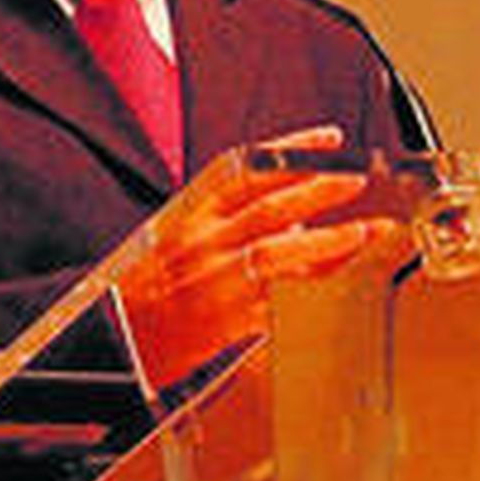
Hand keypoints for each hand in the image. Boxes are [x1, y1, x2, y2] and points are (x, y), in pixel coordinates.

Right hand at [115, 126, 394, 388]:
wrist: (114, 341)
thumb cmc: (145, 291)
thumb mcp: (178, 238)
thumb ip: (230, 222)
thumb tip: (293, 215)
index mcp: (192, 215)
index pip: (248, 170)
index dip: (292, 151)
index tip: (329, 139)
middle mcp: (204, 243)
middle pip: (270, 207)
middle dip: (319, 190)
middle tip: (358, 179)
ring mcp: (215, 282)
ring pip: (277, 252)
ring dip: (327, 240)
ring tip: (365, 229)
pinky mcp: (226, 323)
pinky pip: (277, 302)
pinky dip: (308, 290)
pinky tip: (339, 283)